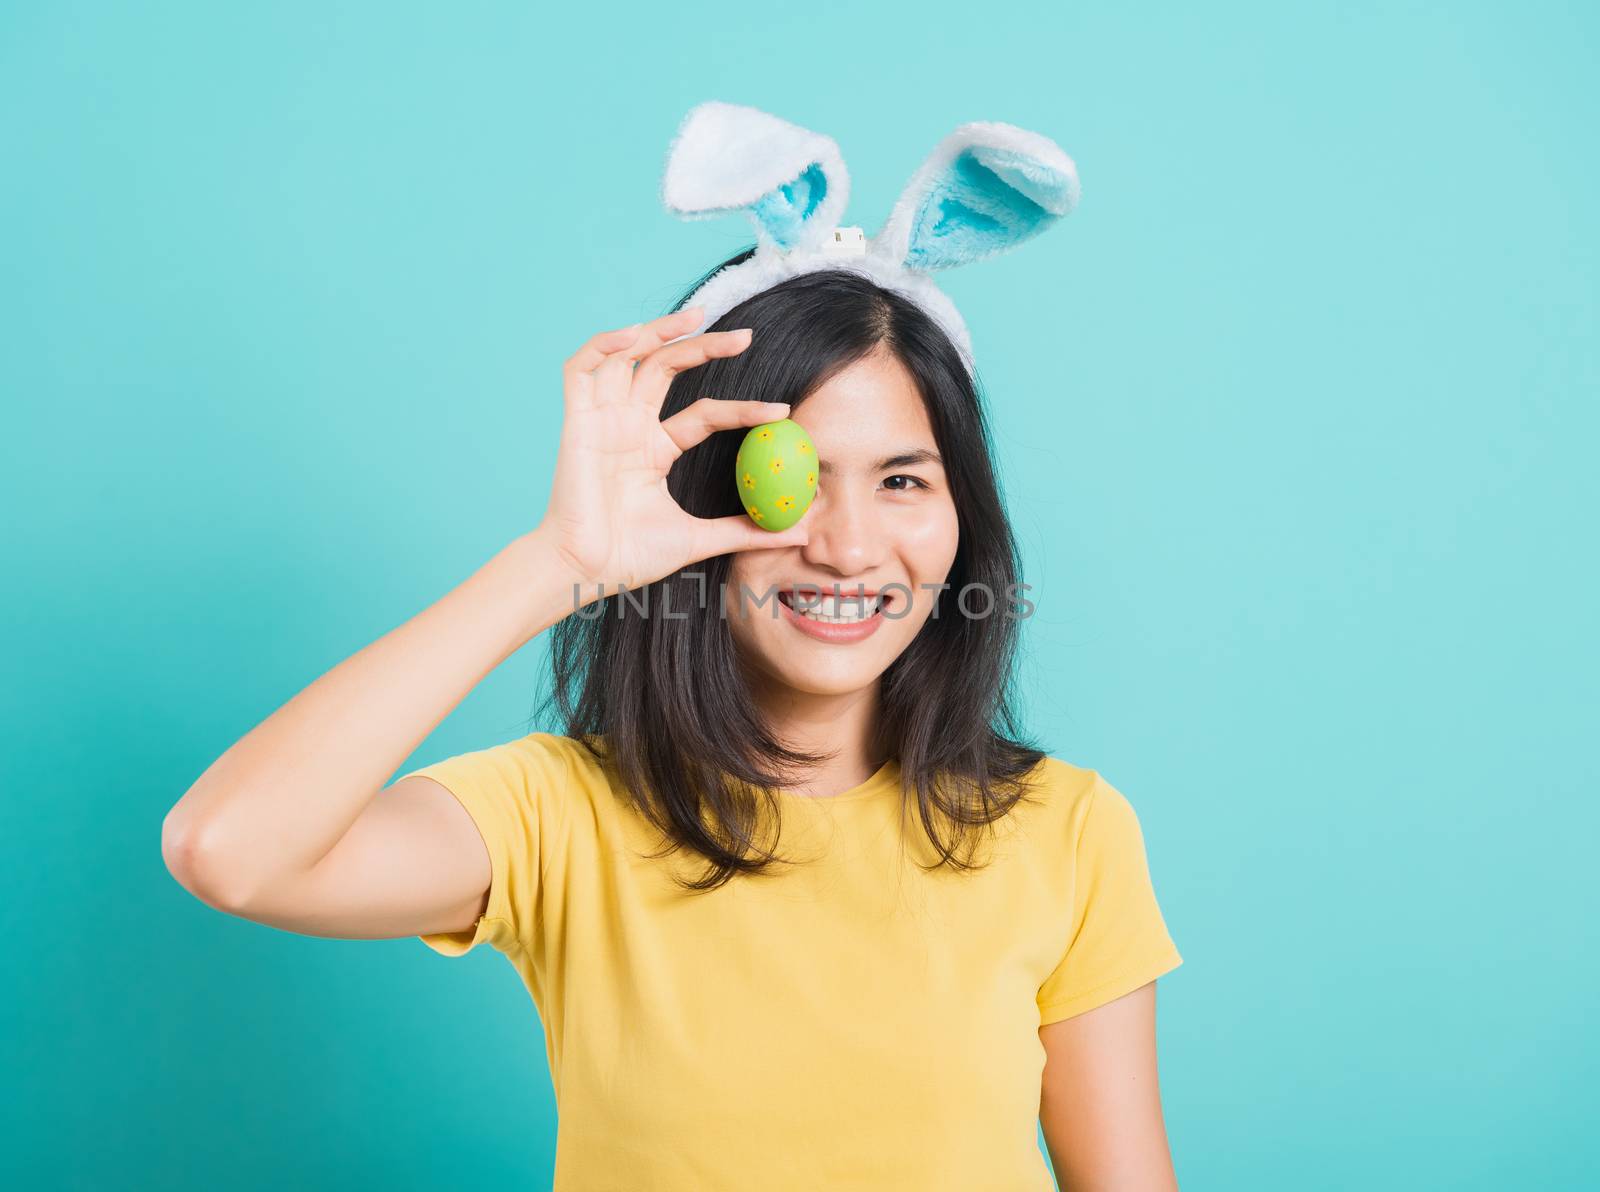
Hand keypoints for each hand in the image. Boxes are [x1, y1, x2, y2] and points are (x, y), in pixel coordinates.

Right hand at [538, 307, 809, 598]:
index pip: (704, 414)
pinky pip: (581, 369)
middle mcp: (628, 427)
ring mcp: (602, 421)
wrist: (585, 571)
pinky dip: (604, 344)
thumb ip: (747, 531)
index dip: (742, 408)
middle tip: (746, 337)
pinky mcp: (575, 421)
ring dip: (657, 331)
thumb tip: (801, 533)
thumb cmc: (631, 557)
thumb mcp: (700, 540)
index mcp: (654, 449)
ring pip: (626, 356)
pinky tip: (636, 335)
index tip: (781, 411)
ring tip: (696, 317)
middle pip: (666, 368)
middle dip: (704, 345)